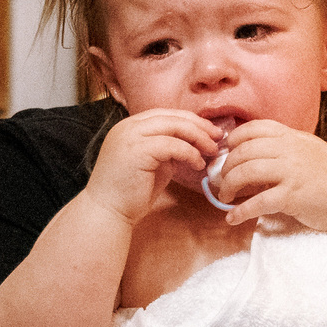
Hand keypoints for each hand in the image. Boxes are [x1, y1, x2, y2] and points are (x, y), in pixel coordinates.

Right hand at [78, 108, 221, 224]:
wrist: (107, 212)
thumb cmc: (130, 193)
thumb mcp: (152, 163)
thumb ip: (167, 150)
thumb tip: (192, 144)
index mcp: (131, 126)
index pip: (166, 115)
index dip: (192, 121)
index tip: (211, 132)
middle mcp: (128, 126)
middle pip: (172, 117)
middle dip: (199, 126)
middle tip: (219, 138)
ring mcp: (130, 136)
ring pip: (174, 127)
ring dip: (198, 138)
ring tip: (212, 151)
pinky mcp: (137, 151)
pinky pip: (172, 145)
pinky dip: (189, 153)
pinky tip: (198, 164)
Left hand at [209, 119, 326, 228]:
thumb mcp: (308, 148)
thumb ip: (284, 146)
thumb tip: (252, 152)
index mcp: (292, 137)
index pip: (254, 129)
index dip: (234, 140)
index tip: (226, 152)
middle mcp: (290, 151)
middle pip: (244, 152)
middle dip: (226, 167)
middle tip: (221, 180)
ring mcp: (292, 173)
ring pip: (247, 173)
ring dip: (229, 185)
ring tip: (224, 196)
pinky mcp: (294, 197)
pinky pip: (259, 202)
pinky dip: (241, 211)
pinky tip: (233, 217)